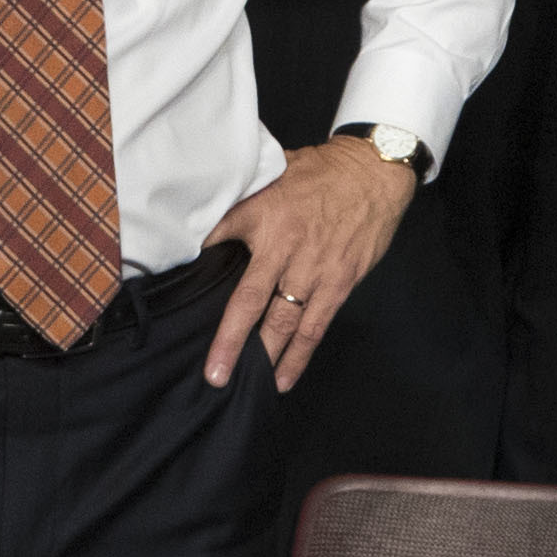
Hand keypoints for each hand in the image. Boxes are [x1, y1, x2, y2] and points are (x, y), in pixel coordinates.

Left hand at [202, 135, 418, 391]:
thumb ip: (238, 206)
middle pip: (254, 304)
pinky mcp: (341, 282)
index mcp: (265, 221)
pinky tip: (285, 376)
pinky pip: (317, 326)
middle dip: (233, 342)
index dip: (204, 280)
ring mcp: (317, 270)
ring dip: (267, 356)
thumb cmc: (318, 173)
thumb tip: (200, 230)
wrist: (373, 172)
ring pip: (287, 322)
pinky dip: (300, 354)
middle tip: (215, 375)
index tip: (183, 306)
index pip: (225, 255)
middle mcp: (289, 250)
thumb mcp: (269, 177)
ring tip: (246, 384)